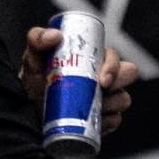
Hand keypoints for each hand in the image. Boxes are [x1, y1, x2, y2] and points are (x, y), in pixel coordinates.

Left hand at [20, 27, 136, 136]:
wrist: (30, 106)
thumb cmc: (36, 77)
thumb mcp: (33, 56)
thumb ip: (37, 38)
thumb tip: (55, 36)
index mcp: (93, 58)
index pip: (114, 57)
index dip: (113, 66)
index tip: (102, 80)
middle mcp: (105, 76)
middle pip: (128, 75)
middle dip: (118, 83)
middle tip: (99, 91)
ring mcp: (107, 97)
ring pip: (123, 99)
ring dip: (110, 104)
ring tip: (88, 107)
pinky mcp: (105, 118)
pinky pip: (115, 120)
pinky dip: (105, 122)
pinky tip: (90, 121)